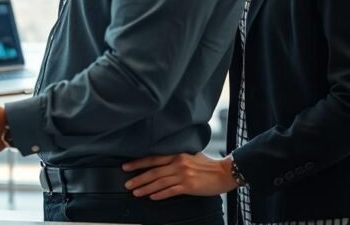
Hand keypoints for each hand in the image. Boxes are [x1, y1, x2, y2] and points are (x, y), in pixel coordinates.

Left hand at [122, 153, 237, 199]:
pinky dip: (160, 194)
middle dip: (138, 178)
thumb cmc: (208, 165)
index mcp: (176, 154)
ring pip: (159, 182)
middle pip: (153, 171)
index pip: (152, 158)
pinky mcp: (189, 186)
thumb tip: (161, 161)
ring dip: (146, 188)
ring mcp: (183, 175)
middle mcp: (178, 163)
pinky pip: (171, 191)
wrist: (225, 172)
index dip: (138, 163)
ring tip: (136, 192)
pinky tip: (152, 197)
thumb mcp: (190, 155)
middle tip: (127, 184)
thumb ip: (176, 157)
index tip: (126, 167)